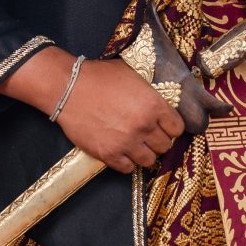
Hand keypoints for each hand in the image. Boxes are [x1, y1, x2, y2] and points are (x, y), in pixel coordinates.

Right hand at [57, 56, 183, 172]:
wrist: (68, 87)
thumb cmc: (99, 77)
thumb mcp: (133, 76)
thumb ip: (150, 93)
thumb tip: (162, 101)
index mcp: (153, 105)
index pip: (177, 128)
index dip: (170, 127)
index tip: (163, 126)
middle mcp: (144, 126)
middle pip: (165, 146)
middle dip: (157, 140)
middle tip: (147, 135)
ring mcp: (126, 142)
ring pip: (149, 160)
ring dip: (144, 153)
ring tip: (135, 145)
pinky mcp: (108, 154)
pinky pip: (128, 169)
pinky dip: (126, 162)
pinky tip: (121, 152)